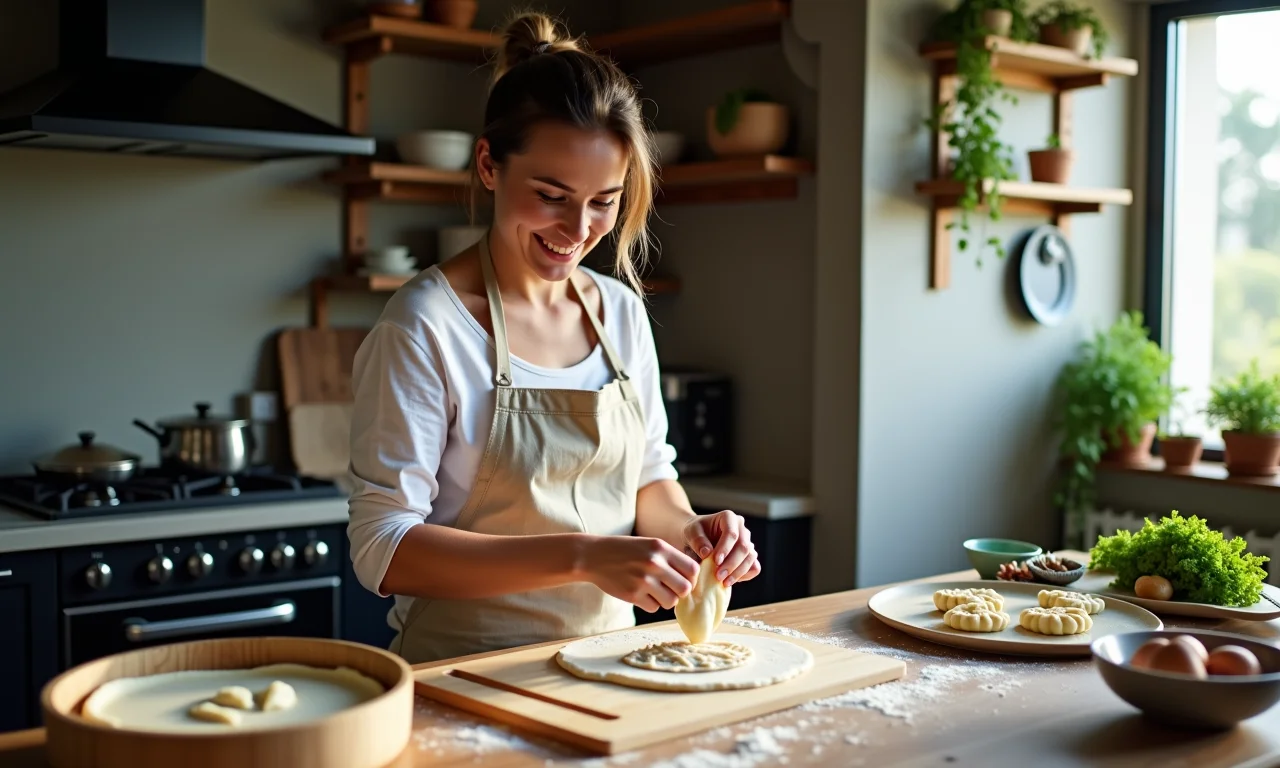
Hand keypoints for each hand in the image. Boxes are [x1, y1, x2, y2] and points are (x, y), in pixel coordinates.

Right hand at [582, 536, 698, 612]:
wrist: (593, 556)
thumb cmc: (625, 551)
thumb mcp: (649, 545)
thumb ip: (670, 559)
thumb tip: (692, 580)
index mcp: (661, 548)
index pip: (692, 569)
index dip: (691, 578)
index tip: (683, 579)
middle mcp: (654, 563)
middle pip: (685, 589)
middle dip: (680, 592)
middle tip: (670, 588)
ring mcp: (643, 581)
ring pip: (671, 602)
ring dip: (665, 600)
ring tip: (654, 591)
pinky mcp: (632, 595)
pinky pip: (653, 608)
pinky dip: (650, 604)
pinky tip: (640, 594)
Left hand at [682, 510, 760, 586]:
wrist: (697, 540)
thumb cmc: (695, 533)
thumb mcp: (691, 532)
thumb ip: (698, 541)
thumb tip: (707, 553)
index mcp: (729, 518)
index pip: (732, 533)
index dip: (725, 548)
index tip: (715, 561)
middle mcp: (742, 529)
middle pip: (744, 547)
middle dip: (731, 564)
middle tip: (718, 576)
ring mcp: (748, 543)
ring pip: (751, 558)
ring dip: (738, 572)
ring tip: (723, 582)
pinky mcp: (749, 557)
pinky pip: (754, 567)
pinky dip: (745, 575)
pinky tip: (730, 580)